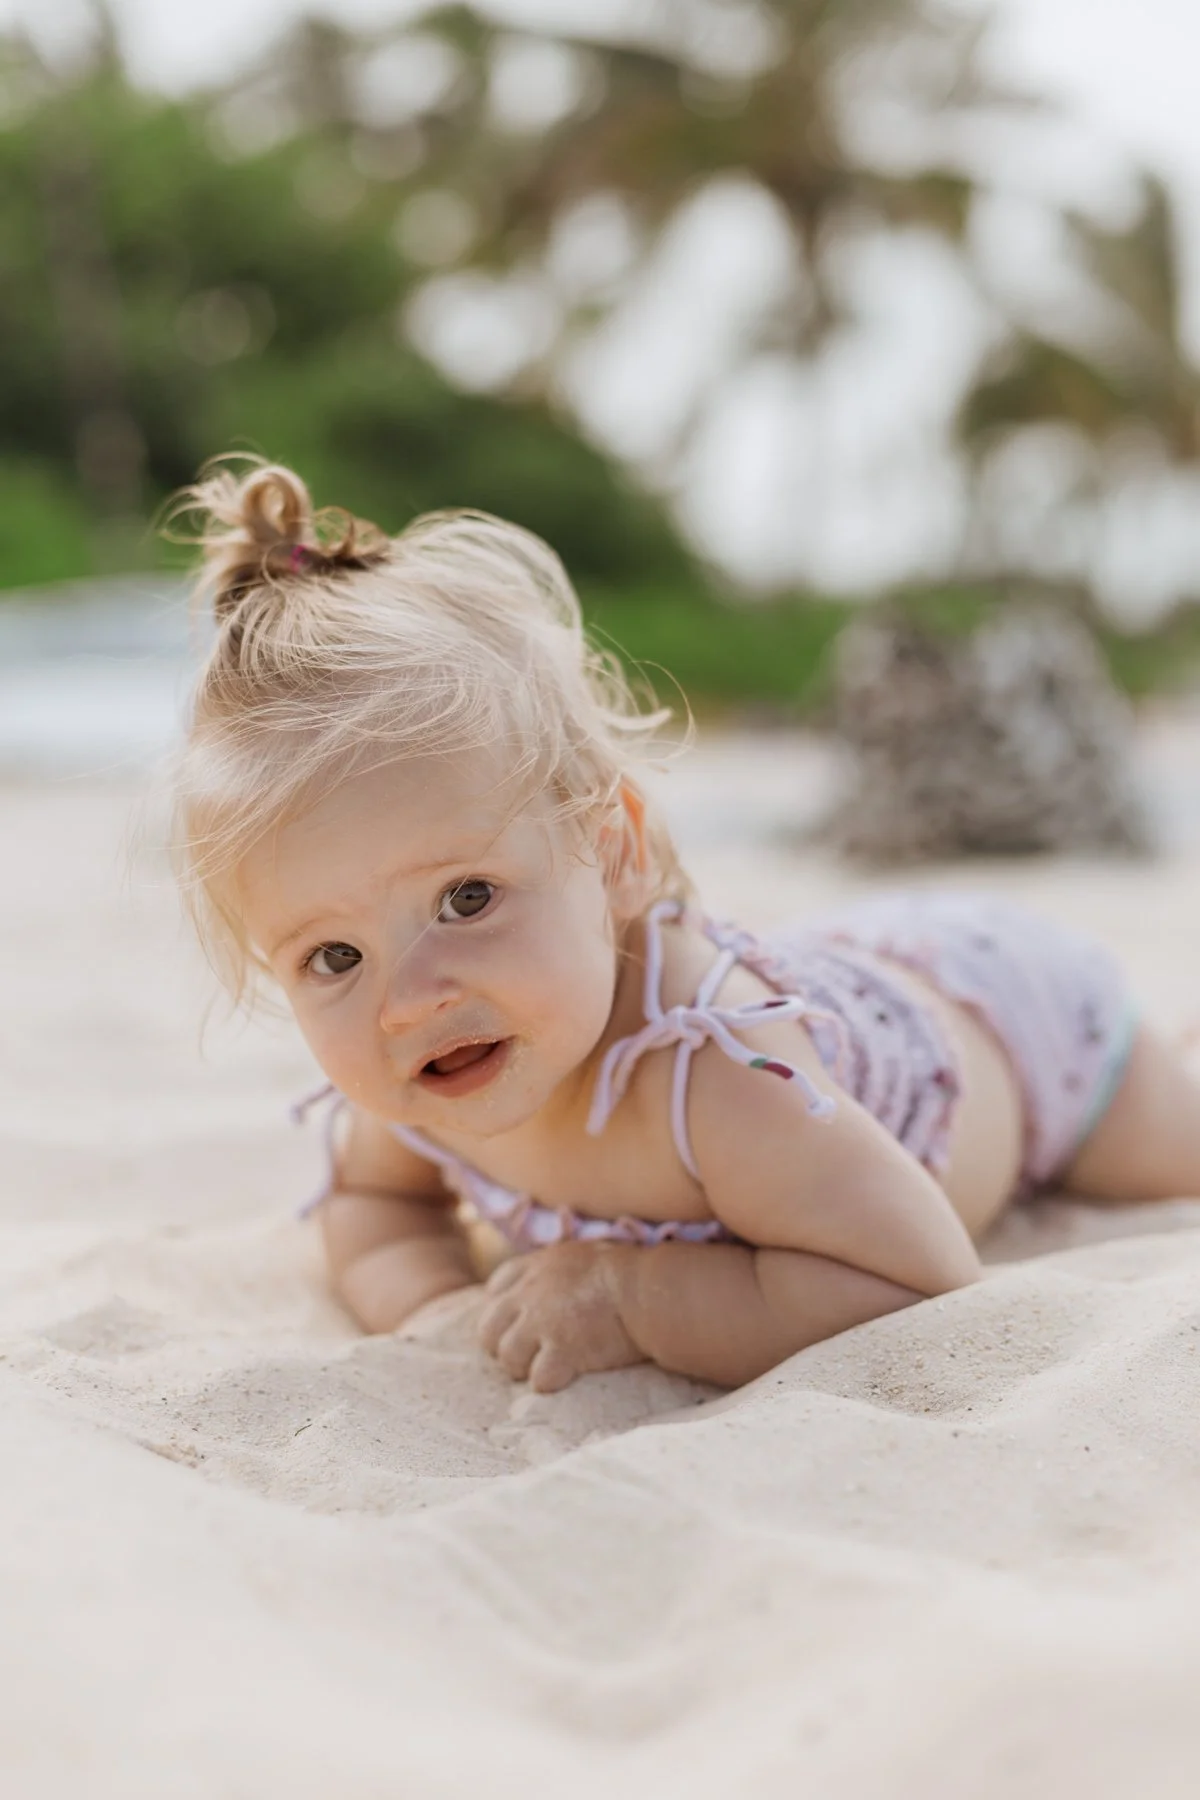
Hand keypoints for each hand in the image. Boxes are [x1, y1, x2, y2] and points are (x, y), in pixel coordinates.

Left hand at [477, 1241, 643, 1392]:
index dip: (503, 1310)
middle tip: (526, 1353)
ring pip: (508, 1358)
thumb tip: (560, 1282)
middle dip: (503, 1345)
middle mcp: (530, 1295)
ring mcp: (542, 1324)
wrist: (645, 1288)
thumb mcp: (582, 1254)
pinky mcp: (562, 1351)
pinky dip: (552, 1382)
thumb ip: (560, 1270)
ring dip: (524, 1367)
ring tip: (546, 1368)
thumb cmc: (627, 1269)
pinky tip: (568, 1376)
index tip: (520, 1320)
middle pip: (488, 1330)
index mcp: (535, 1267)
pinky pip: (539, 1379)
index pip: (495, 1289)